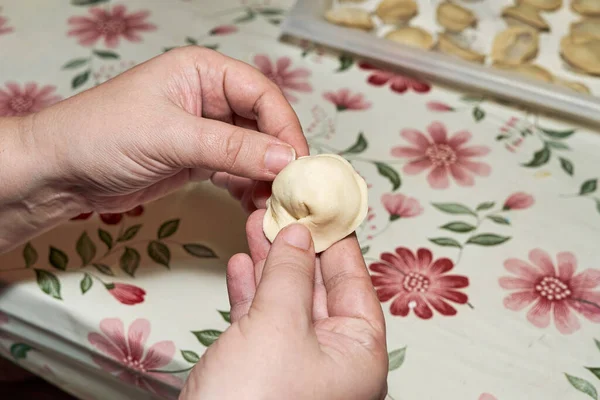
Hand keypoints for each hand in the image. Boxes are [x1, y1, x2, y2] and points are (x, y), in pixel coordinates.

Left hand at [1, 46, 307, 250]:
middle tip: (293, 189)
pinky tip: (255, 206)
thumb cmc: (101, 136)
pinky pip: (236, 172)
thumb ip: (232, 148)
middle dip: (279, 156)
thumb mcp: (171, 137)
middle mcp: (209, 98)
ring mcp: (205, 132)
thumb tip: (286, 160)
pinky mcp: (198, 161)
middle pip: (263, 124)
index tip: (298, 162)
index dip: (284, 126)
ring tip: (276, 203)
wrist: (58, 174)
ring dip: (266, 177)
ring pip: (253, 152)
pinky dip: (248, 189)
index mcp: (203, 72)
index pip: (261, 94)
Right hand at [180, 210, 387, 399]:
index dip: (337, 240)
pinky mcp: (261, 370)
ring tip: (254, 224)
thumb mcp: (280, 325)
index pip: (355, 282)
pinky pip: (261, 321)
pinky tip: (238, 265)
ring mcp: (296, 365)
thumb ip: (290, 274)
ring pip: (286, 301)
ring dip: (268, 263)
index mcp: (359, 352)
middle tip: (281, 208)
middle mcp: (333, 359)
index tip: (322, 205)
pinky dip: (249, 292)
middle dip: (295, 247)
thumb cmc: (255, 399)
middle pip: (319, 288)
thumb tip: (298, 232)